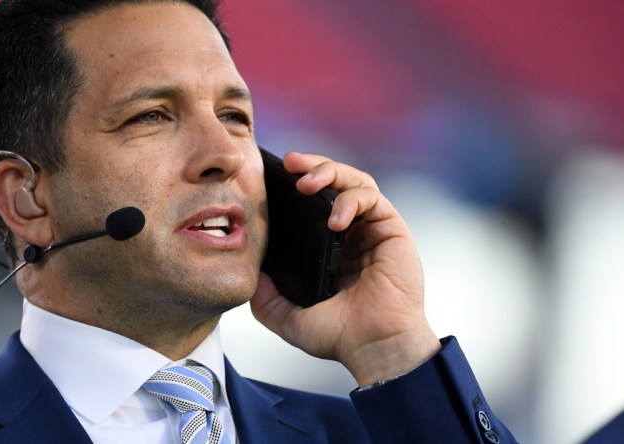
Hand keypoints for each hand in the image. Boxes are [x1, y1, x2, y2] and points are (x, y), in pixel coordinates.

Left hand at [250, 152, 440, 386]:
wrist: (373, 348)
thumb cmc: (339, 337)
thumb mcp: (288, 317)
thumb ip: (266, 299)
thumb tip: (252, 275)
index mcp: (332, 248)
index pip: (316, 202)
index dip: (298, 184)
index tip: (275, 176)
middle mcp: (354, 234)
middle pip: (337, 182)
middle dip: (314, 166)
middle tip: (291, 163)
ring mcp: (374, 230)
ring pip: (356, 181)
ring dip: (331, 173)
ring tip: (308, 183)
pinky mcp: (393, 230)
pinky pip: (373, 198)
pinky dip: (351, 201)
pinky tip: (335, 219)